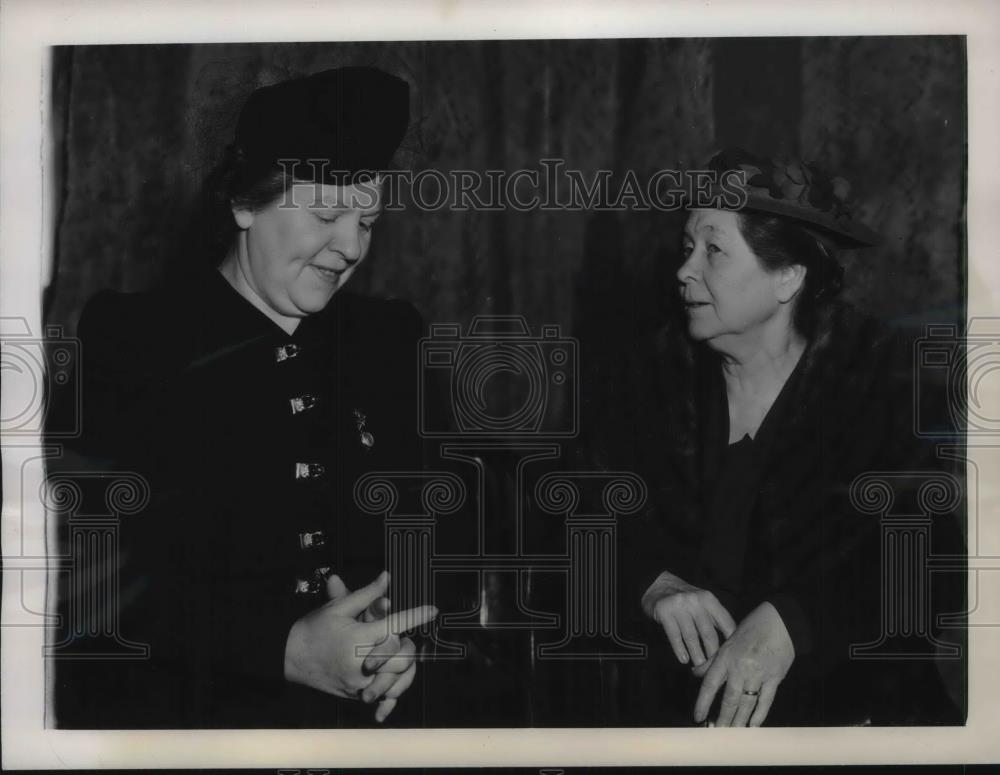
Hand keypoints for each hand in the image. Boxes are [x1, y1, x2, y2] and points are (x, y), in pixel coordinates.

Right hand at [284, 570, 437, 708]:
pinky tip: (396, 682)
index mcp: (359, 637)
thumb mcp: (338, 608)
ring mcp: (360, 682)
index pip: (396, 625)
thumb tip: (387, 577)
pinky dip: (394, 691)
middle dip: (409, 644)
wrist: (289, 657)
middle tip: (403, 636)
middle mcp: (362, 663)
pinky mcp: (356, 694)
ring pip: (398, 678)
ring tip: (400, 655)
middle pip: (402, 656)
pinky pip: (384, 697)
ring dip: (404, 666)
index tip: (432, 610)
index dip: (417, 616)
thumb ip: (367, 594)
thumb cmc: (314, 629)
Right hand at [641, 570, 735, 667]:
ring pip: (691, 636)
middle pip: (708, 633)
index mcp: (709, 599)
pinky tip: (683, 659)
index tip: (730, 657)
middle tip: (713, 667)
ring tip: (699, 667)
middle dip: (712, 653)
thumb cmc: (684, 599)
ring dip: (696, 654)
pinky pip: (674, 635)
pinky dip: (679, 650)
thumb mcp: (702, 602)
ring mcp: (679, 606)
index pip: (725, 623)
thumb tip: (729, 642)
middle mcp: (695, 601)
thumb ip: (714, 617)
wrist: (658, 584)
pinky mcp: (664, 612)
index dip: (730, 642)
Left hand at [693, 601, 794, 726]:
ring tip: (732, 733)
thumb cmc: (751, 629)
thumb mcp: (727, 641)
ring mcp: (758, 674)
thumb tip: (695, 673)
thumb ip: (712, 660)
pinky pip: (766, 700)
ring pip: (746, 703)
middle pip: (729, 698)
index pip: (710, 684)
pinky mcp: (774, 678)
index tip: (697, 717)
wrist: (779, 622)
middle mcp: (740, 667)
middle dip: (723, 717)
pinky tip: (753, 725)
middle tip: (717, 732)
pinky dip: (759, 714)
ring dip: (739, 720)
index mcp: (726, 657)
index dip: (703, 702)